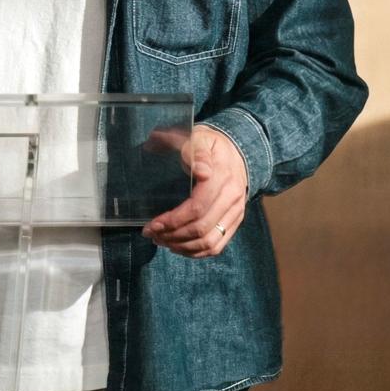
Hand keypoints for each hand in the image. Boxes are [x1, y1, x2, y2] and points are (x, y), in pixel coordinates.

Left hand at [141, 125, 247, 257]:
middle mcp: (232, 198)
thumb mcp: (200, 138)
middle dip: (172, 235)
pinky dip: (196, 252)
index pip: (198, 207)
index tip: (152, 224)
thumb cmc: (210, 144)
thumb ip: (196, 152)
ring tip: (161, 241)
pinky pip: (218, 245)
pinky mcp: (235, 221)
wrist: (237, 151)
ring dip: (182, 246)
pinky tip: (178, 247)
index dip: (173, 219)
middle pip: (201, 228)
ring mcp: (236, 212)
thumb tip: (201, 172)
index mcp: (222, 176)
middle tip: (151, 234)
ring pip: (210, 242)